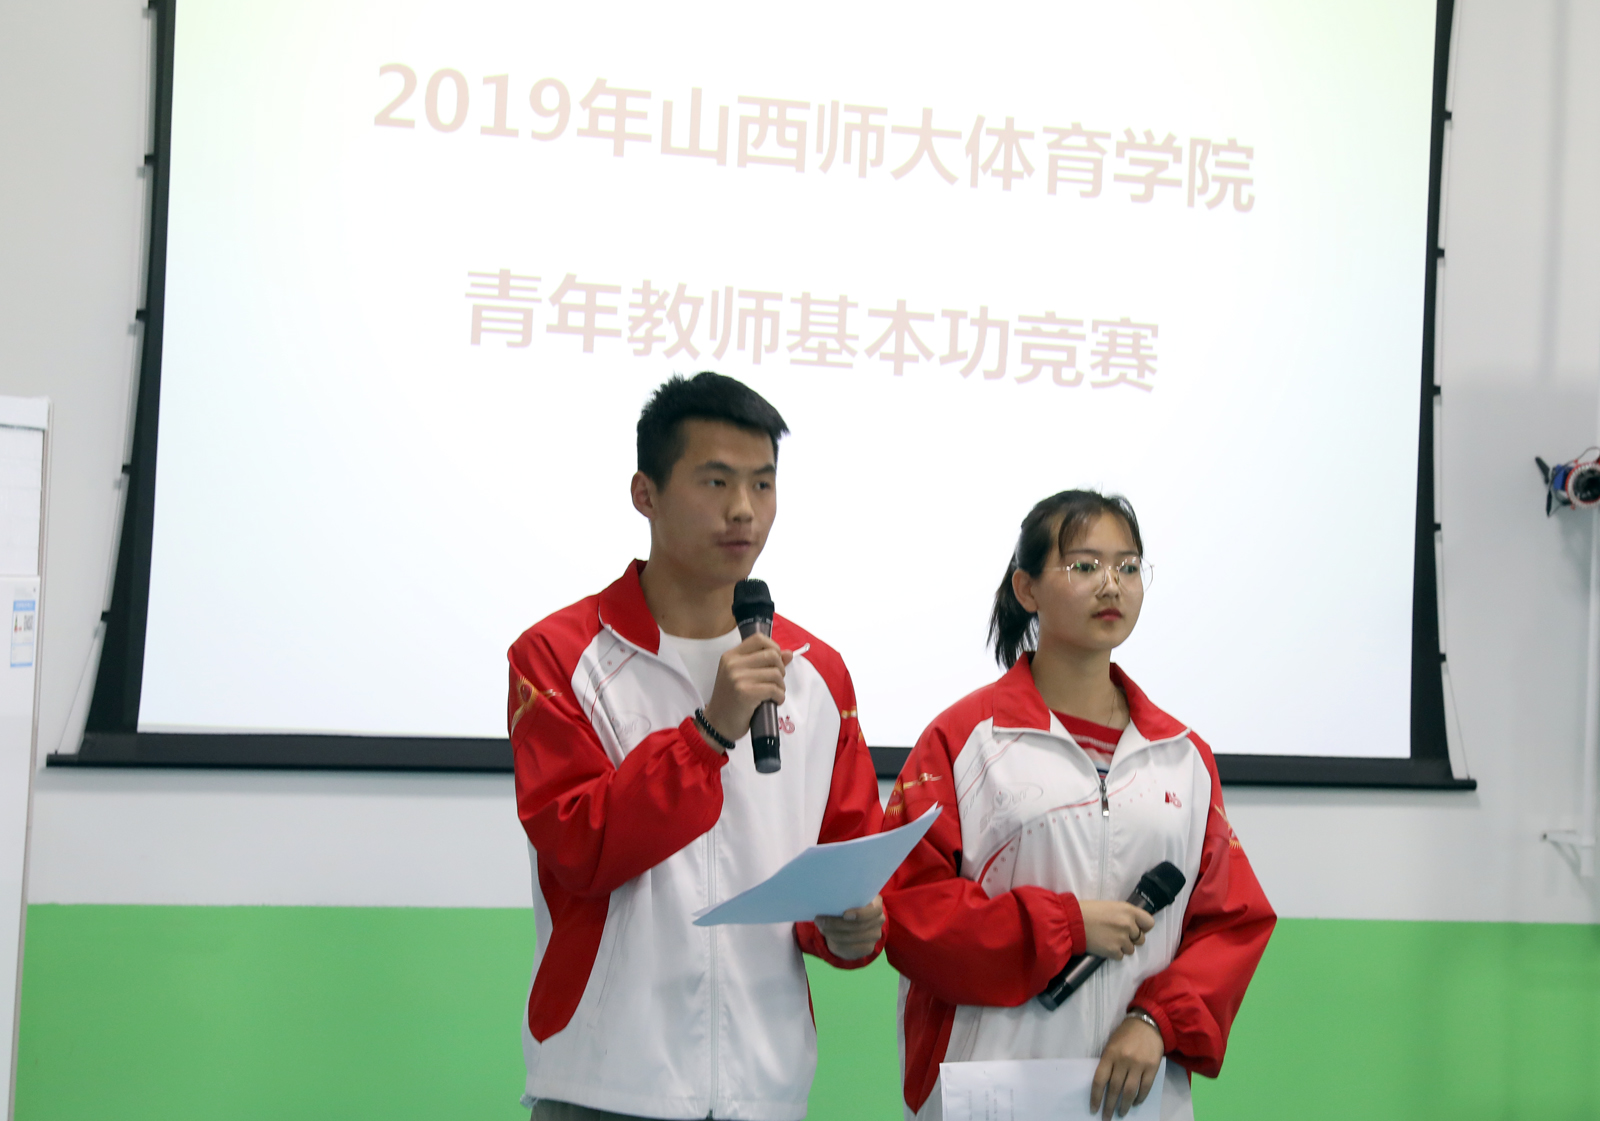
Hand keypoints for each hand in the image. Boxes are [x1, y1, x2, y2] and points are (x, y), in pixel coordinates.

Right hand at [699, 634, 792, 749]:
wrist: (717, 724)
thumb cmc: (731, 700)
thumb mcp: (743, 677)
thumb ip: (764, 663)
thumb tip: (788, 653)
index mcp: (731, 656)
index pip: (758, 639)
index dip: (774, 647)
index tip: (775, 662)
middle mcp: (733, 664)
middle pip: (772, 655)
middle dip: (780, 669)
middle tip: (776, 681)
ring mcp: (738, 678)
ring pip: (776, 673)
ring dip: (781, 686)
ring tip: (774, 694)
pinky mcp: (746, 693)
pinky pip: (774, 689)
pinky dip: (779, 697)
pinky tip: (774, 702)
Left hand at [814, 895, 883, 959]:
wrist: (854, 924)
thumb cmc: (849, 906)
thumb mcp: (849, 900)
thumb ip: (844, 900)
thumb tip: (827, 902)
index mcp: (876, 904)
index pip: (874, 910)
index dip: (860, 914)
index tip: (844, 914)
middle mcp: (879, 920)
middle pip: (859, 926)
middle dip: (836, 923)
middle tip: (819, 920)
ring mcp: (875, 935)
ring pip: (852, 938)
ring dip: (833, 933)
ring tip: (821, 927)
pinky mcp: (868, 948)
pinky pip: (850, 949)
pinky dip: (836, 943)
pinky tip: (828, 937)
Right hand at [1079, 900, 1153, 959]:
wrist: (1072, 922)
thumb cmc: (1089, 911)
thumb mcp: (1111, 906)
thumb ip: (1126, 915)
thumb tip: (1134, 925)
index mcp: (1129, 911)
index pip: (1149, 923)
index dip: (1143, 927)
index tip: (1136, 928)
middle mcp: (1129, 925)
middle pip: (1140, 938)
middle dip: (1131, 938)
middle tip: (1117, 934)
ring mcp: (1122, 939)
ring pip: (1131, 949)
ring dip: (1122, 946)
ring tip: (1108, 940)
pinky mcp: (1114, 951)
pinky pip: (1121, 956)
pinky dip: (1113, 953)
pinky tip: (1104, 945)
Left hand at [1091, 1014, 1163, 1118]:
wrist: (1148, 1023)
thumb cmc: (1126, 1034)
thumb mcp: (1111, 1044)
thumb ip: (1108, 1062)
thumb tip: (1104, 1085)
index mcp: (1110, 1054)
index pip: (1100, 1080)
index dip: (1096, 1097)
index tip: (1094, 1109)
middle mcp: (1123, 1060)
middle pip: (1115, 1089)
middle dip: (1109, 1106)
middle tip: (1106, 1118)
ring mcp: (1139, 1064)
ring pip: (1130, 1091)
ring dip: (1124, 1106)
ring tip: (1121, 1113)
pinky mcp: (1152, 1067)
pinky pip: (1145, 1088)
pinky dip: (1139, 1098)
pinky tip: (1135, 1103)